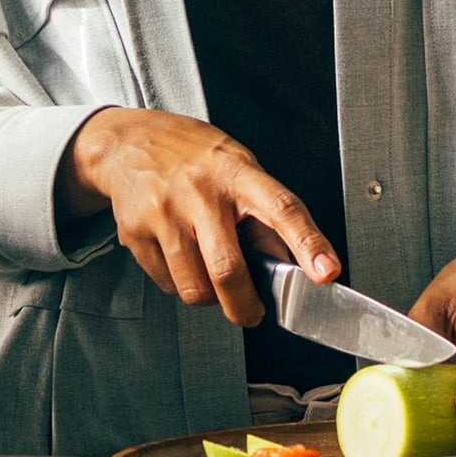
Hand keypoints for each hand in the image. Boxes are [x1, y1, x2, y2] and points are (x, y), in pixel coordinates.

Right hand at [58, 106, 338, 325]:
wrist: (129, 142)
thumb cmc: (194, 156)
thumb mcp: (238, 167)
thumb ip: (265, 213)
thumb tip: (296, 261)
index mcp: (237, 172)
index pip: (281, 209)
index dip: (308, 243)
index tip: (327, 273)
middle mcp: (200, 192)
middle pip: (228, 268)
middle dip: (244, 305)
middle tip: (253, 313)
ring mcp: (164, 213)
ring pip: (194, 287)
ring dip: (209, 297)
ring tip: (210, 274)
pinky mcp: (134, 233)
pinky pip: (166, 284)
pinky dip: (180, 284)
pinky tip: (180, 256)